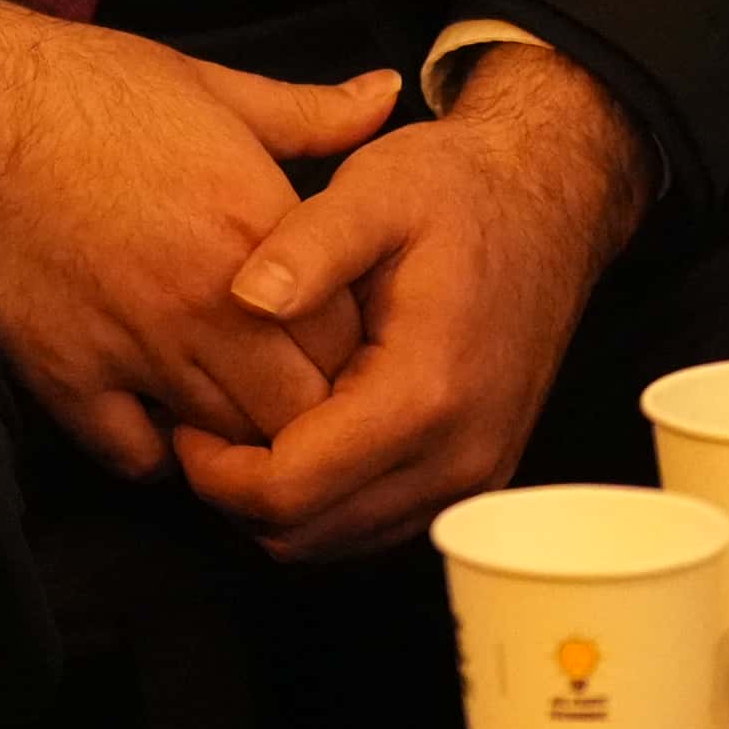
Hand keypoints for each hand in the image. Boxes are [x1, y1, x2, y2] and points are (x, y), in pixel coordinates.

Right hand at [0, 3, 404, 479]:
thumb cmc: (85, 85)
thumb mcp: (211, 86)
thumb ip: (310, 112)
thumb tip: (388, 96)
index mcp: (254, 226)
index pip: (352, 339)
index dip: (354, 348)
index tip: (334, 338)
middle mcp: (206, 301)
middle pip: (302, 410)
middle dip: (308, 407)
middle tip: (294, 385)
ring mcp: (134, 345)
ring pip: (229, 444)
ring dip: (239, 433)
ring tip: (233, 405)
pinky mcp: (66, 373)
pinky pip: (135, 457)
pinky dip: (154, 450)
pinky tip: (156, 412)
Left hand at [170, 40, 651, 560]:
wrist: (549, 204)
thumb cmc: (458, 191)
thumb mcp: (377, 187)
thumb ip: (308, 244)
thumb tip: (243, 298)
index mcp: (424, 393)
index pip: (293, 488)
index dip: (216, 468)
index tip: (180, 416)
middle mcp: (456, 455)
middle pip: (310, 534)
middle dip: (234, 494)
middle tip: (194, 424)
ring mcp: (471, 476)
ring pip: (341, 540)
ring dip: (276, 502)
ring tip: (235, 427)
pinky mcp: (471, 474)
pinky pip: (377, 521)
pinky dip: (323, 499)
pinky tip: (291, 433)